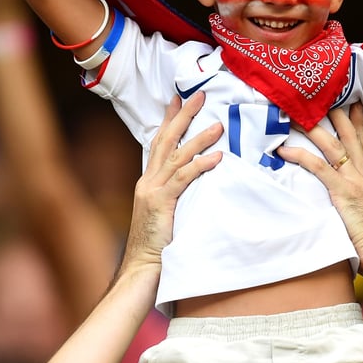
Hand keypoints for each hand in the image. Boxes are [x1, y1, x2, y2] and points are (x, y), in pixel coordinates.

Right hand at [119, 93, 222, 274]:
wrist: (143, 267)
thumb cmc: (158, 245)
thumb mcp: (166, 213)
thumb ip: (175, 194)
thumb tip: (194, 182)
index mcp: (148, 182)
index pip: (158, 142)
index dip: (169, 120)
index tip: (179, 99)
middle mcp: (148, 181)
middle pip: (166, 140)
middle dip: (184, 116)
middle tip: (200, 95)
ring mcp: (153, 191)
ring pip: (177, 156)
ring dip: (199, 138)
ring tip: (219, 126)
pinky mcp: (162, 203)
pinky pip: (184, 178)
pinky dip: (200, 165)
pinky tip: (216, 158)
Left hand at [278, 102, 362, 275]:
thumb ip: (357, 198)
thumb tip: (346, 198)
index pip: (360, 140)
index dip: (354, 119)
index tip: (349, 101)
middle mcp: (362, 173)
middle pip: (346, 134)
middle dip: (332, 112)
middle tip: (316, 94)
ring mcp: (353, 180)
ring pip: (331, 145)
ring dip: (311, 127)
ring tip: (294, 114)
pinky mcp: (342, 192)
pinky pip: (318, 168)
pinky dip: (301, 156)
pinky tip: (285, 149)